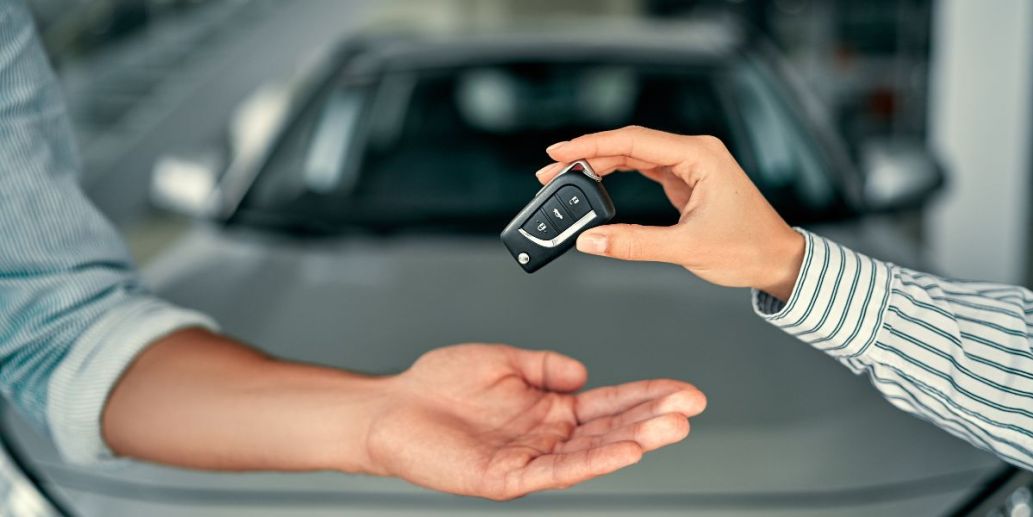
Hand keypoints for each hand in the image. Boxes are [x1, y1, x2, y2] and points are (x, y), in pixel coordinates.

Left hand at [363, 343, 704, 499]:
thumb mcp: (503, 359)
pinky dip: (594, 462)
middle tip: (691, 408)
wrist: (390, 408)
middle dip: (653, 417)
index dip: (647, 396)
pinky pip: (557, 471)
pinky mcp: (508, 478)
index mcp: (548, 407)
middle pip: (611, 429)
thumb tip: (584, 371)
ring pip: (592, 452)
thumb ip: (545, 365)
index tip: (684, 390)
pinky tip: (625, 451)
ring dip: (634, 440)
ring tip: (671, 427)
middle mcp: (545, 435)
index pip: (608, 403)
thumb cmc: (437, 386)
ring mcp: (530, 458)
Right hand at [536, 126, 804, 300]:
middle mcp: (694, 153)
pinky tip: (594, 183)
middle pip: (628, 145)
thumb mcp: (687, 249)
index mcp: (700, 156)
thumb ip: (634, 243)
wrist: (779, 261)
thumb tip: (591, 240)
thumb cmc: (749, 249)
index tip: (558, 151)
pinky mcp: (685, 180)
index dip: (591, 144)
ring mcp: (690, 165)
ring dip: (599, 165)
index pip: (633, 141)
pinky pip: (643, 170)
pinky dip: (616, 176)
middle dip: (587, 156)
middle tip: (550, 171)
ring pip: (633, 156)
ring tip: (564, 177)